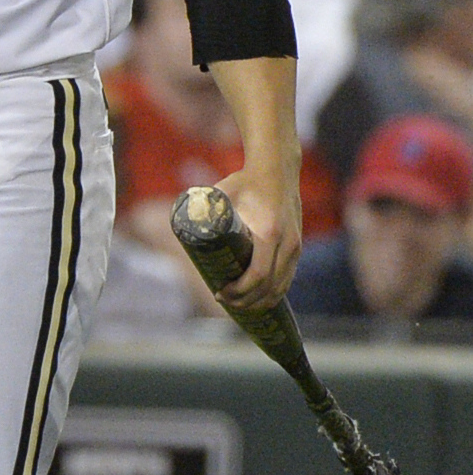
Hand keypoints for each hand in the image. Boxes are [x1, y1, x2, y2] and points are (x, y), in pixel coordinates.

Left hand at [213, 164, 301, 313]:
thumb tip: (177, 227)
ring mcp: (295, 247)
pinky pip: (287, 279)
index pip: (257, 275)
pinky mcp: (297, 248)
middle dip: (246, 301)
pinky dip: (273, 293)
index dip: (239, 291)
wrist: (277, 170)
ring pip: (281, 287)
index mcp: (269, 233)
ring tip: (237, 303)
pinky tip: (257, 298)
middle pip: (270, 288)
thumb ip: (201, 210)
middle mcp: (287, 244)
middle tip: (224, 300)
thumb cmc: (245, 182)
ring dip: (260, 302)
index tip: (220, 293)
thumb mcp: (221, 194)